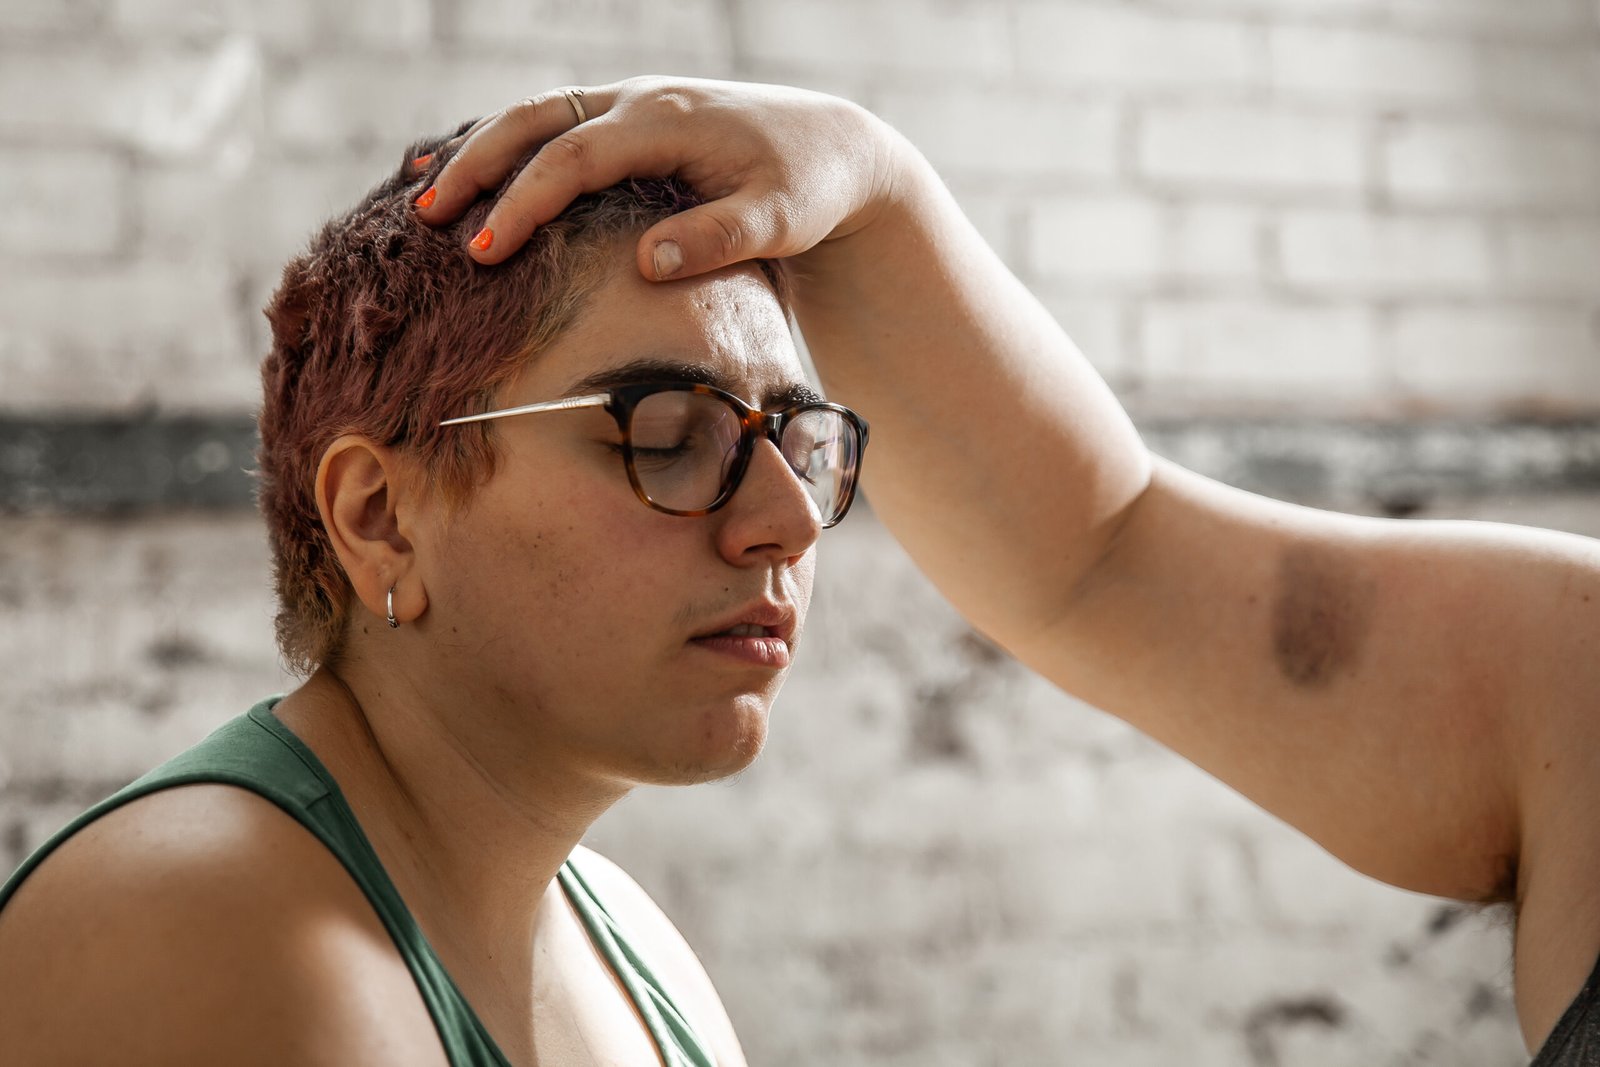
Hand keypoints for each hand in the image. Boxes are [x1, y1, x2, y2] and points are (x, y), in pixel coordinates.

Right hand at [414, 76, 903, 279]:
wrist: (833, 146)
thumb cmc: (807, 189)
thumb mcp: (777, 221)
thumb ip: (716, 238)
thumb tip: (647, 262)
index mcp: (666, 122)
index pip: (573, 160)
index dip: (525, 204)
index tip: (485, 251)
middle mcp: (640, 101)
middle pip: (535, 121)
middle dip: (475, 165)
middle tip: (426, 217)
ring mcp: (631, 103)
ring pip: (534, 114)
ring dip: (478, 150)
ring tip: (422, 193)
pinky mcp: (630, 118)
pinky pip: (552, 122)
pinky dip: (505, 144)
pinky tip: (463, 167)